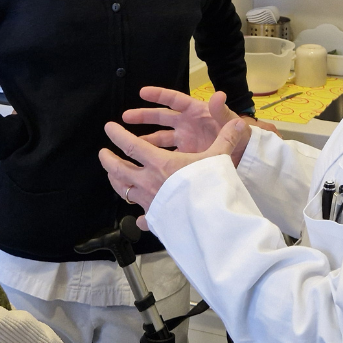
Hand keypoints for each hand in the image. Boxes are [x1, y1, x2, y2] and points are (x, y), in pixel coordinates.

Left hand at [99, 118, 251, 229]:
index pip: (132, 146)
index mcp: (160, 163)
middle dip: (108, 160)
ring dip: (116, 181)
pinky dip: (140, 216)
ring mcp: (150, 201)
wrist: (208, 219)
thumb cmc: (209, 185)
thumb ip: (225, 139)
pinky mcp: (156, 218)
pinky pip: (143, 217)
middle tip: (103, 153)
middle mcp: (149, 181)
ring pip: (124, 191)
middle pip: (119, 170)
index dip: (118, 135)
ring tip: (113, 175)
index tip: (109, 128)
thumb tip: (239, 123)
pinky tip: (141, 218)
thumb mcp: (217, 158)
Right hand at [123, 86, 240, 155]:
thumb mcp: (231, 124)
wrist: (246, 159)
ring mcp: (185, 140)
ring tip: (129, 144)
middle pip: (162, 117)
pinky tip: (143, 161)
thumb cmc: (241, 137)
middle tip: (125, 117)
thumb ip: (222, 112)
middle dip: (144, 116)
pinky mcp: (186, 155)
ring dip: (146, 139)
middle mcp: (188, 124)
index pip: (175, 100)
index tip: (142, 92)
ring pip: (161, 137)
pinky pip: (167, 154)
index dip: (159, 95)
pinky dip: (156, 157)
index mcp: (197, 112)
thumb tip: (219, 94)